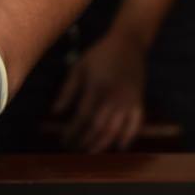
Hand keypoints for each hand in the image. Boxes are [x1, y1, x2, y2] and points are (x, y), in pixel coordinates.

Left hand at [53, 32, 145, 152]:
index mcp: (97, 88)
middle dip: (85, 141)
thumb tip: (54, 113)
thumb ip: (66, 91)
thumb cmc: (99, 55)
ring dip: (103, 144)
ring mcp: (129, 101)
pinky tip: (119, 147)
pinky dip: (129, 137)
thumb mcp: (78, 68)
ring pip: (116, 129)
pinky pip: (136, 124)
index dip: (73, 132)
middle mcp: (114, 97)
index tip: (64, 140)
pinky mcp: (139, 101)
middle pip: (98, 127)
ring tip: (90, 151)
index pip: (82, 117)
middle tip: (74, 149)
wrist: (128, 43)